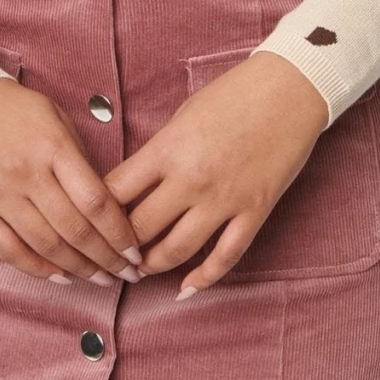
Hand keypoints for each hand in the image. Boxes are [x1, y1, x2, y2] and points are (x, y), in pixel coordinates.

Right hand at [0, 78, 144, 284]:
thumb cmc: (16, 110)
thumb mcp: (56, 119)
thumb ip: (80, 161)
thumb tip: (107, 207)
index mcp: (51, 146)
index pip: (95, 201)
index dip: (120, 232)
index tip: (136, 249)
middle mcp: (25, 174)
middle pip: (74, 230)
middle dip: (107, 258)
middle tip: (128, 273)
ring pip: (45, 246)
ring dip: (79, 269)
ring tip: (102, 279)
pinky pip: (10, 251)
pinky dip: (38, 269)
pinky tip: (62, 276)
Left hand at [101, 49, 329, 295]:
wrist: (288, 90)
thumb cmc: (233, 94)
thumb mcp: (183, 116)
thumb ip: (159, 153)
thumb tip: (135, 186)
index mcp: (168, 149)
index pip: (115, 192)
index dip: (96, 212)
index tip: (90, 221)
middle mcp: (191, 180)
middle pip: (139, 229)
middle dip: (120, 247)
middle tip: (111, 254)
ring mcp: (224, 200)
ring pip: (176, 251)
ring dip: (152, 266)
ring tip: (140, 270)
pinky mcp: (253, 212)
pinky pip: (224, 257)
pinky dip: (202, 280)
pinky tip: (185, 289)